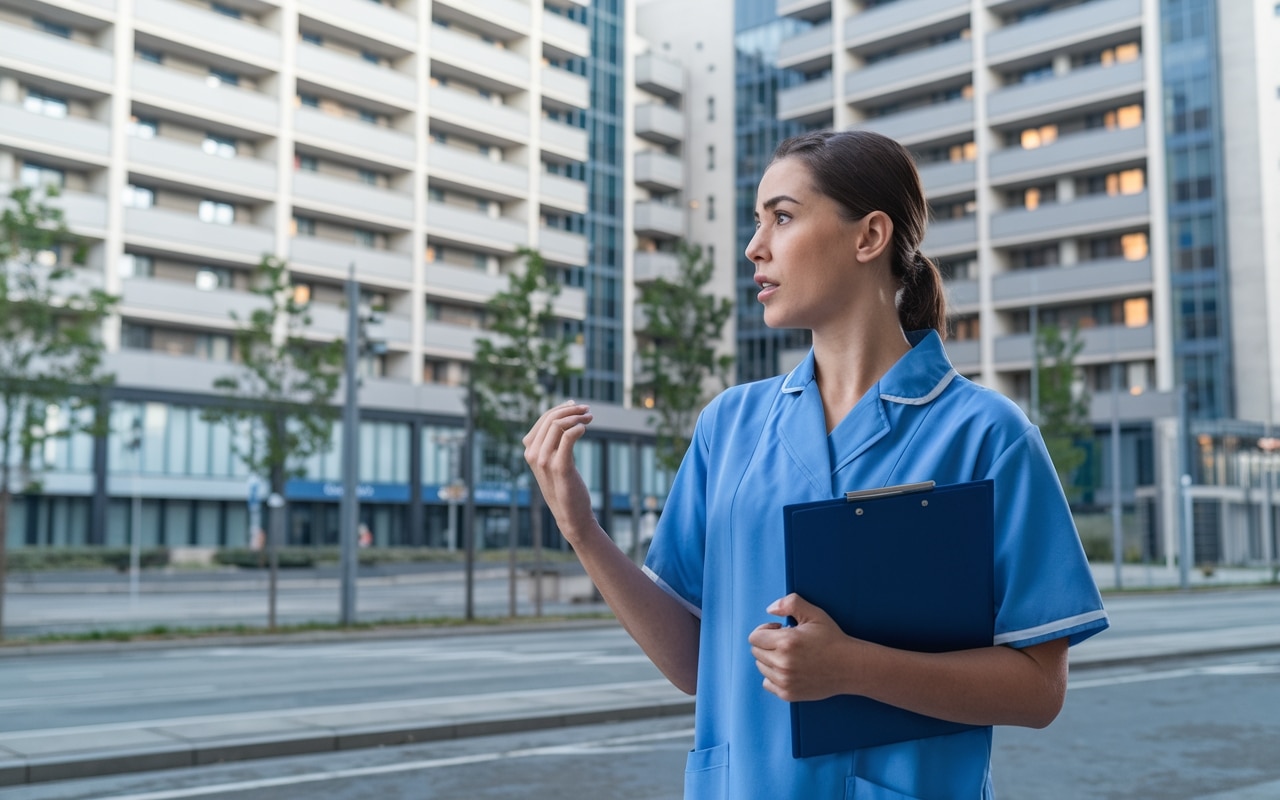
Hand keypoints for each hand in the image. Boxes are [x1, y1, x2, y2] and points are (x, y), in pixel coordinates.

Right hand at [523, 401, 595, 539]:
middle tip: (588, 410)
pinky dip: (578, 428)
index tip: (577, 406)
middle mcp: (533, 454)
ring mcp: (545, 461)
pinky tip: (585, 428)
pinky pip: (568, 438)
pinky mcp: (560, 467)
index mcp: (530, 451)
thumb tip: (566, 417)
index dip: (561, 408)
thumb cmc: (564, 486)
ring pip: (558, 425)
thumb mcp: (554, 462)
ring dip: (577, 417)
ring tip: (590, 418)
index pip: (543, 419)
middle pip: (551, 419)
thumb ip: (554, 443)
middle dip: (571, 410)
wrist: (570, 514)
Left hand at [748, 593, 856, 702]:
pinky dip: (774, 676)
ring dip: (770, 659)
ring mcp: (785, 681)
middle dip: (767, 644)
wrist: (850, 667)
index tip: (779, 629)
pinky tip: (790, 669)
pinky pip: (767, 683)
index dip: (765, 630)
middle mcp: (782, 663)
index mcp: (786, 642)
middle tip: (786, 642)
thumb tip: (770, 610)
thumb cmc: (832, 639)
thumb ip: (790, 603)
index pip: (754, 637)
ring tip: (790, 655)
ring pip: (761, 667)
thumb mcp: (814, 614)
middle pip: (756, 652)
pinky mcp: (788, 694)